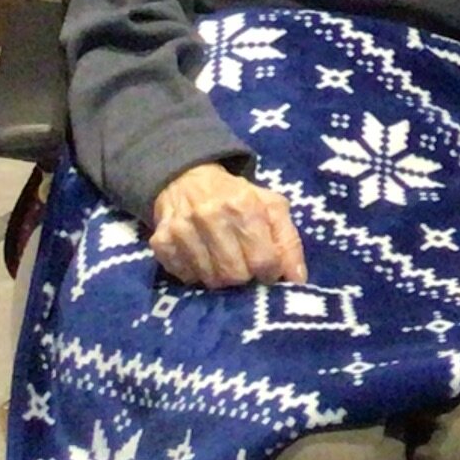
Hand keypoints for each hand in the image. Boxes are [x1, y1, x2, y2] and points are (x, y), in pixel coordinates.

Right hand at [147, 162, 307, 289]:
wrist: (187, 179)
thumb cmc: (238, 197)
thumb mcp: (272, 206)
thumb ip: (289, 241)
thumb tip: (298, 280)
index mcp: (245, 206)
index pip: (264, 260)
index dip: (271, 272)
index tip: (269, 269)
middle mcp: (211, 217)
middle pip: (236, 275)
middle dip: (246, 276)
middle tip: (245, 264)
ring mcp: (182, 231)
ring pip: (210, 280)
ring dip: (222, 277)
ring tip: (224, 259)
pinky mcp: (161, 243)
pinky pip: (186, 278)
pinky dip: (198, 275)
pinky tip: (203, 258)